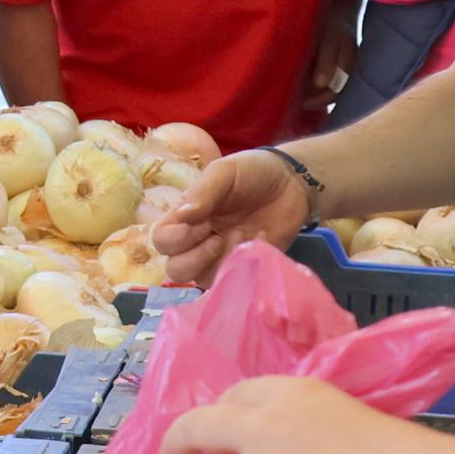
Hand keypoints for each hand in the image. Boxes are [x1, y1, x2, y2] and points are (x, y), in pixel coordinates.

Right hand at [151, 148, 312, 285]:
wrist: (292, 182)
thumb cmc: (252, 172)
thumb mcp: (224, 172)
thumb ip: (202, 192)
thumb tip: (183, 216)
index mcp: (186, 217)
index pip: (162, 240)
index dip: (177, 238)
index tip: (203, 223)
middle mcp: (198, 241)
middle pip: (175, 269)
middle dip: (194, 259)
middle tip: (218, 237)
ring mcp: (222, 257)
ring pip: (202, 280)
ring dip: (221, 262)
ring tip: (242, 236)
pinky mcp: (246, 267)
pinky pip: (235, 281)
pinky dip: (245, 264)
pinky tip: (260, 238)